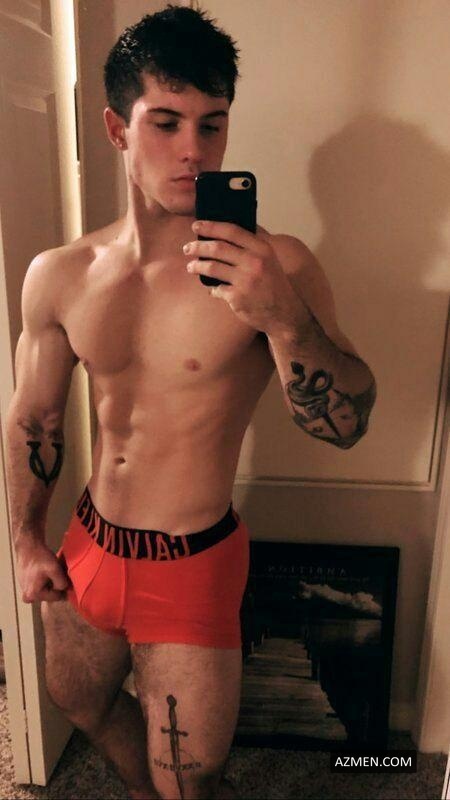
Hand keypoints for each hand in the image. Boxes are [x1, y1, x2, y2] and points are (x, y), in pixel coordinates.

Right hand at [16, 539, 70, 602]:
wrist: (28, 547)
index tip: (64, 576)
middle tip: (57, 573)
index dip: (63, 587)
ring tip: (50, 571)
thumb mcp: (55, 569)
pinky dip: (44, 580)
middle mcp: (28, 597)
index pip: (57, 597)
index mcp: (33, 595)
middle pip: (50, 595)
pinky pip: (40, 586)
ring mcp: (26, 591)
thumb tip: (66, 590)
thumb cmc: (40, 557)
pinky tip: (45, 571)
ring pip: (46, 590)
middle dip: (56, 585)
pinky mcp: (26, 586)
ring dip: (50, 582)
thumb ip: (62, 583)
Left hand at [183, 220, 309, 334]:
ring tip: (190, 267)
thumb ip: (251, 246)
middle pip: (218, 248)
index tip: (196, 226)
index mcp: (261, 249)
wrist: (284, 313)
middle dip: (198, 247)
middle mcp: (254, 262)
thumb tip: (224, 234)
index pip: (232, 231)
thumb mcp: (269, 260)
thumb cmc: (274, 285)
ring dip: (197, 266)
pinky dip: (212, 289)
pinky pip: (216, 289)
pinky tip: (211, 290)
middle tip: (187, 248)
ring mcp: (245, 280)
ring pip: (212, 267)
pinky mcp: (238, 298)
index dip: (211, 226)